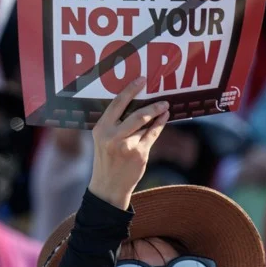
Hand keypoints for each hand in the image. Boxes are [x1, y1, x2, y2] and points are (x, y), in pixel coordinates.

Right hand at [87, 78, 169, 209]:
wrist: (108, 186)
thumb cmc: (106, 159)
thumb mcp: (103, 139)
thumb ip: (114, 123)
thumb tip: (135, 103)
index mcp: (101, 128)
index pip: (117, 103)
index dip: (131, 89)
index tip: (141, 80)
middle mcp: (113, 136)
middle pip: (137, 114)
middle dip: (152, 104)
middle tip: (162, 97)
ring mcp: (127, 146)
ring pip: (146, 124)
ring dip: (158, 113)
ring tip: (165, 106)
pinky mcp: (139, 154)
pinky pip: (153, 134)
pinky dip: (160, 124)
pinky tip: (164, 117)